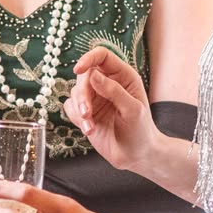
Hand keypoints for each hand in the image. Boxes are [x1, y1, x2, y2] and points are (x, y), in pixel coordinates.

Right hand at [64, 47, 158, 173]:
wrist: (136, 156)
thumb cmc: (141, 130)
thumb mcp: (132, 110)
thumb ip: (114, 91)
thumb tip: (93, 74)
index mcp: (123, 76)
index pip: (102, 56)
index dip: (89, 59)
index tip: (79, 69)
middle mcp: (107, 83)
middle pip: (84, 75)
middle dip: (82, 94)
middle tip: (87, 113)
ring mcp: (95, 98)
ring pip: (75, 92)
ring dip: (79, 109)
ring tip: (90, 127)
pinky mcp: (86, 113)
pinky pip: (71, 108)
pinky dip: (76, 118)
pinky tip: (89, 130)